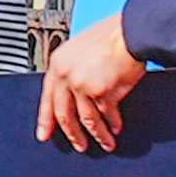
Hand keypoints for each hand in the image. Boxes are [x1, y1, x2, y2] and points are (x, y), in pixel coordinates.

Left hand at [40, 15, 146, 149]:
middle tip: (77, 144)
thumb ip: (73, 68)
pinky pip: (107, 115)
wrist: (131, 32)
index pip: (47, 98)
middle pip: (64, 113)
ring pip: (87, 119)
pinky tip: (116, 129)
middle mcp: (66, 76)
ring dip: (97, 134)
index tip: (44, 134)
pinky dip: (112, 124)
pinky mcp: (103, 93)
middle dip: (71, 133)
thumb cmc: (111, 35)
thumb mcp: (80, 48)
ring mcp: (83, 86)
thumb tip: (74, 89)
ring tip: (104, 142)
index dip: (46, 119)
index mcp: (58, 64)